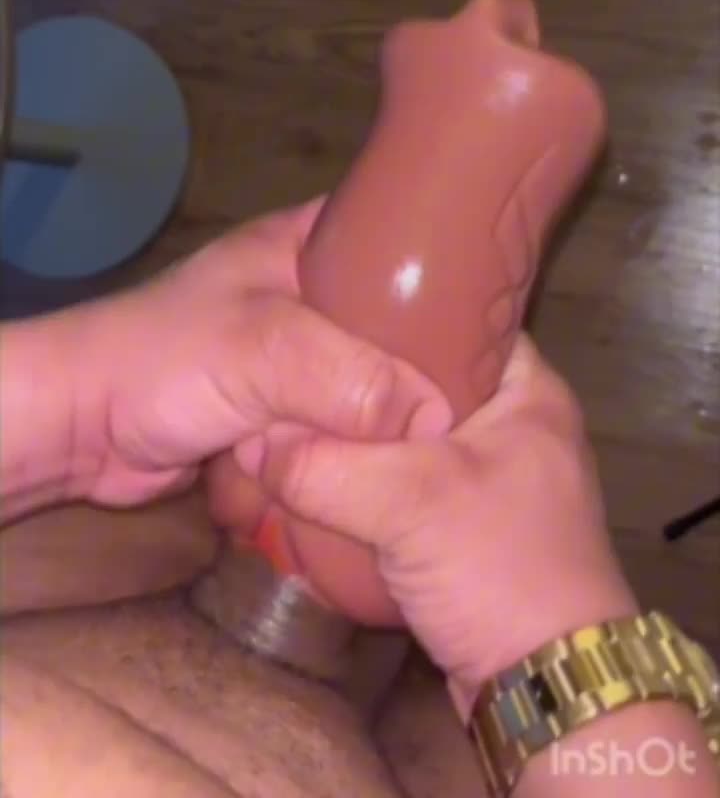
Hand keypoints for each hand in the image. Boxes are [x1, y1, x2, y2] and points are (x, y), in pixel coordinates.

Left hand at [1, 199, 451, 519]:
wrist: (84, 426)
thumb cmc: (165, 360)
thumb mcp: (262, 351)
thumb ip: (347, 378)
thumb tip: (438, 420)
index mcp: (305, 243)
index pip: (397, 232)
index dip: (452, 260)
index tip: (504, 301)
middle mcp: (308, 290)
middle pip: (394, 313)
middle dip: (433, 350)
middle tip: (496, 383)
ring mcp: (296, 350)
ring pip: (371, 371)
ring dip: (398, 403)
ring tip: (468, 425)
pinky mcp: (282, 403)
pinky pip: (343, 414)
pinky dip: (365, 435)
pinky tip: (410, 456)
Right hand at [247, 334, 635, 702]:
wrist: (549, 685)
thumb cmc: (499, 566)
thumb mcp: (407, 503)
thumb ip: (324, 466)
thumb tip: (249, 439)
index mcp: (528, 389)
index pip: (458, 318)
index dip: (394, 306)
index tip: (328, 300)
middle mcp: (518, 423)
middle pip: (424, 379)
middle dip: (363, 378)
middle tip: (300, 358)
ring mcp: (497, 478)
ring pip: (415, 435)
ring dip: (363, 436)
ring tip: (298, 411)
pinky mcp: (475, 526)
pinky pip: (413, 482)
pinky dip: (372, 479)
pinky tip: (322, 473)